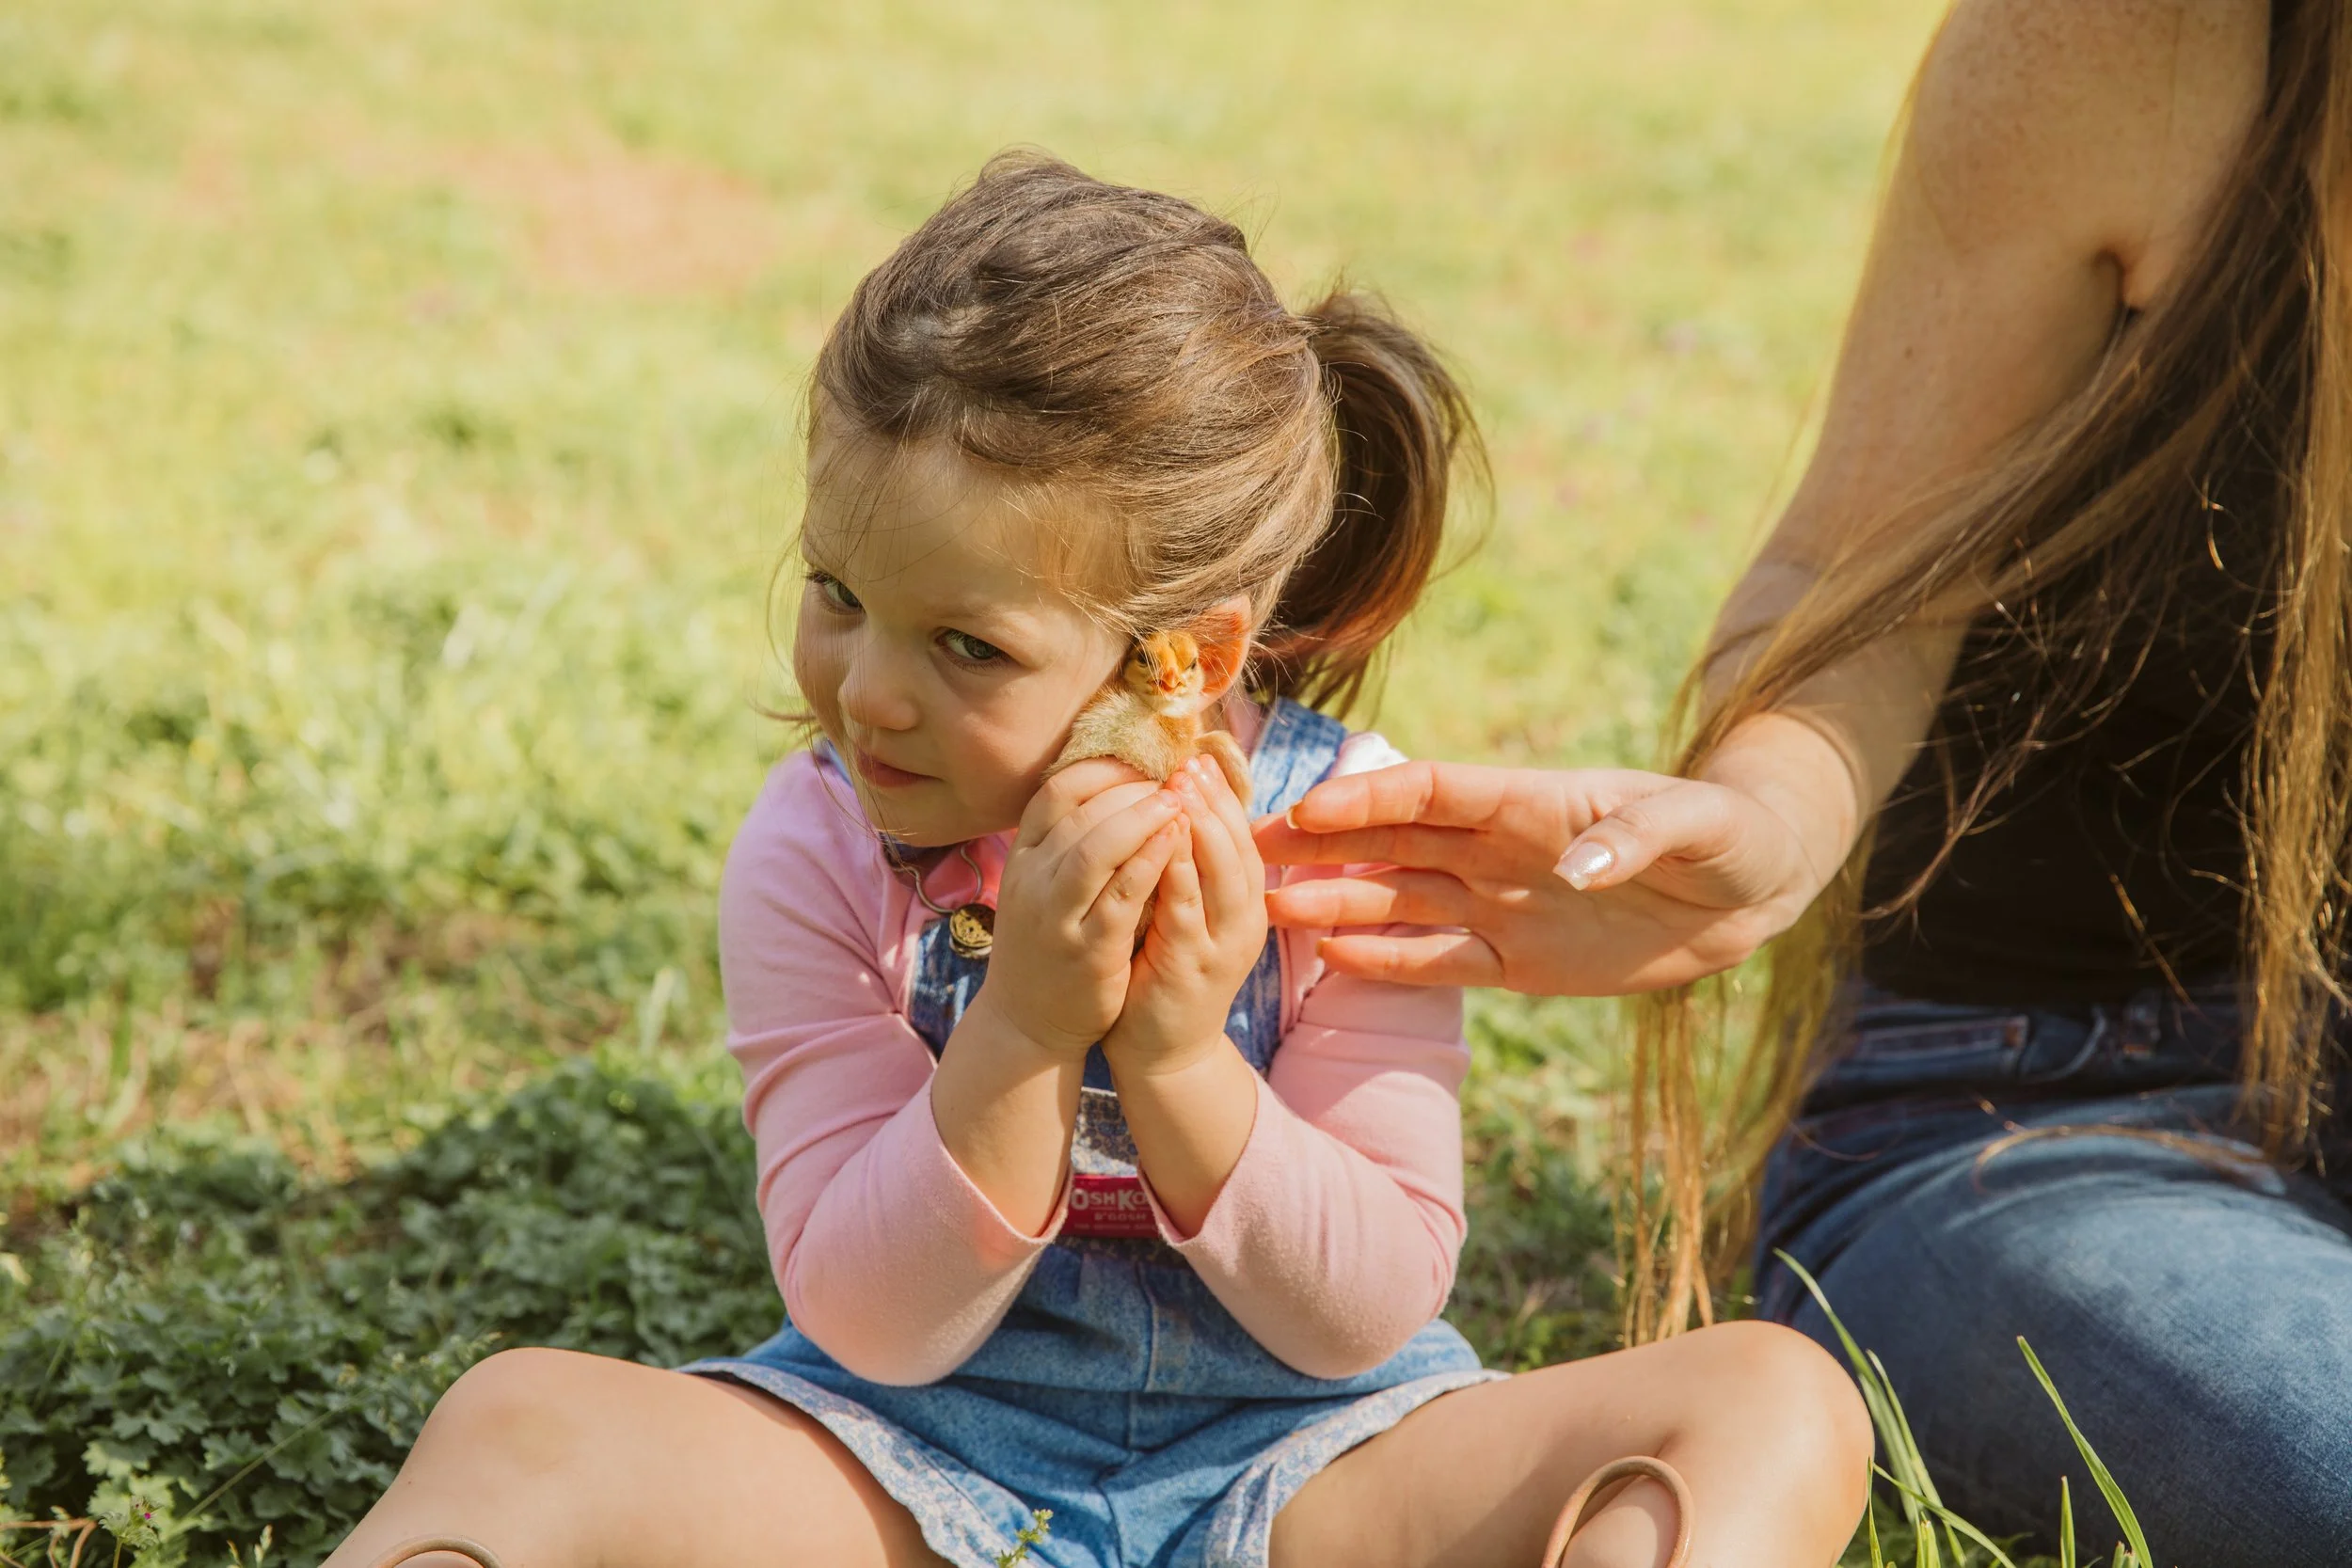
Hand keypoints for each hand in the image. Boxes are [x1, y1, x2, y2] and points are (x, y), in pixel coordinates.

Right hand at [971, 759, 1185, 1057]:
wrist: (1026, 1022)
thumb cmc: (1050, 943)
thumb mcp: (1046, 884)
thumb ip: (1072, 840)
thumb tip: (1121, 786)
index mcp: (1023, 857)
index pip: (1057, 790)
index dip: (1104, 769)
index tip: (1145, 764)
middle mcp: (1031, 880)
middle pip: (1077, 811)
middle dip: (1130, 788)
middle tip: (1173, 777)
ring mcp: (1055, 916)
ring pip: (1093, 848)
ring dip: (1140, 817)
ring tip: (1178, 800)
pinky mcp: (1086, 950)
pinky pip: (1120, 896)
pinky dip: (1149, 863)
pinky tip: (1177, 842)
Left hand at [1104, 753, 1267, 1075]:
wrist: (1164, 1054)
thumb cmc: (1166, 974)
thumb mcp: (1188, 915)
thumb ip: (1190, 870)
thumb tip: (1179, 808)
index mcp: (1244, 905)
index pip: (1241, 837)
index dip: (1222, 797)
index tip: (1200, 758)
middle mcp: (1243, 922)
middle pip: (1239, 848)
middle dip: (1215, 801)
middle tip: (1190, 762)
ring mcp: (1222, 947)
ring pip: (1223, 876)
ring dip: (1203, 828)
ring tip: (1180, 788)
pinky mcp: (1191, 969)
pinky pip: (1187, 912)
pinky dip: (1178, 873)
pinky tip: (1162, 841)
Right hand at [1253, 760, 1828, 995]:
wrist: (1751, 891)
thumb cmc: (1726, 835)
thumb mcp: (1695, 827)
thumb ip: (1638, 835)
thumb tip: (1581, 866)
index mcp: (1528, 802)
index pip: (1428, 794)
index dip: (1366, 800)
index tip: (1305, 808)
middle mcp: (1498, 850)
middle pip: (1391, 842)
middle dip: (1320, 843)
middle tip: (1245, 849)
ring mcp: (1501, 904)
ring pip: (1400, 900)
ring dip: (1336, 901)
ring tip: (1268, 908)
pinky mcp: (1518, 961)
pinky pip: (1440, 961)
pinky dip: (1388, 959)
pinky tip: (1332, 956)